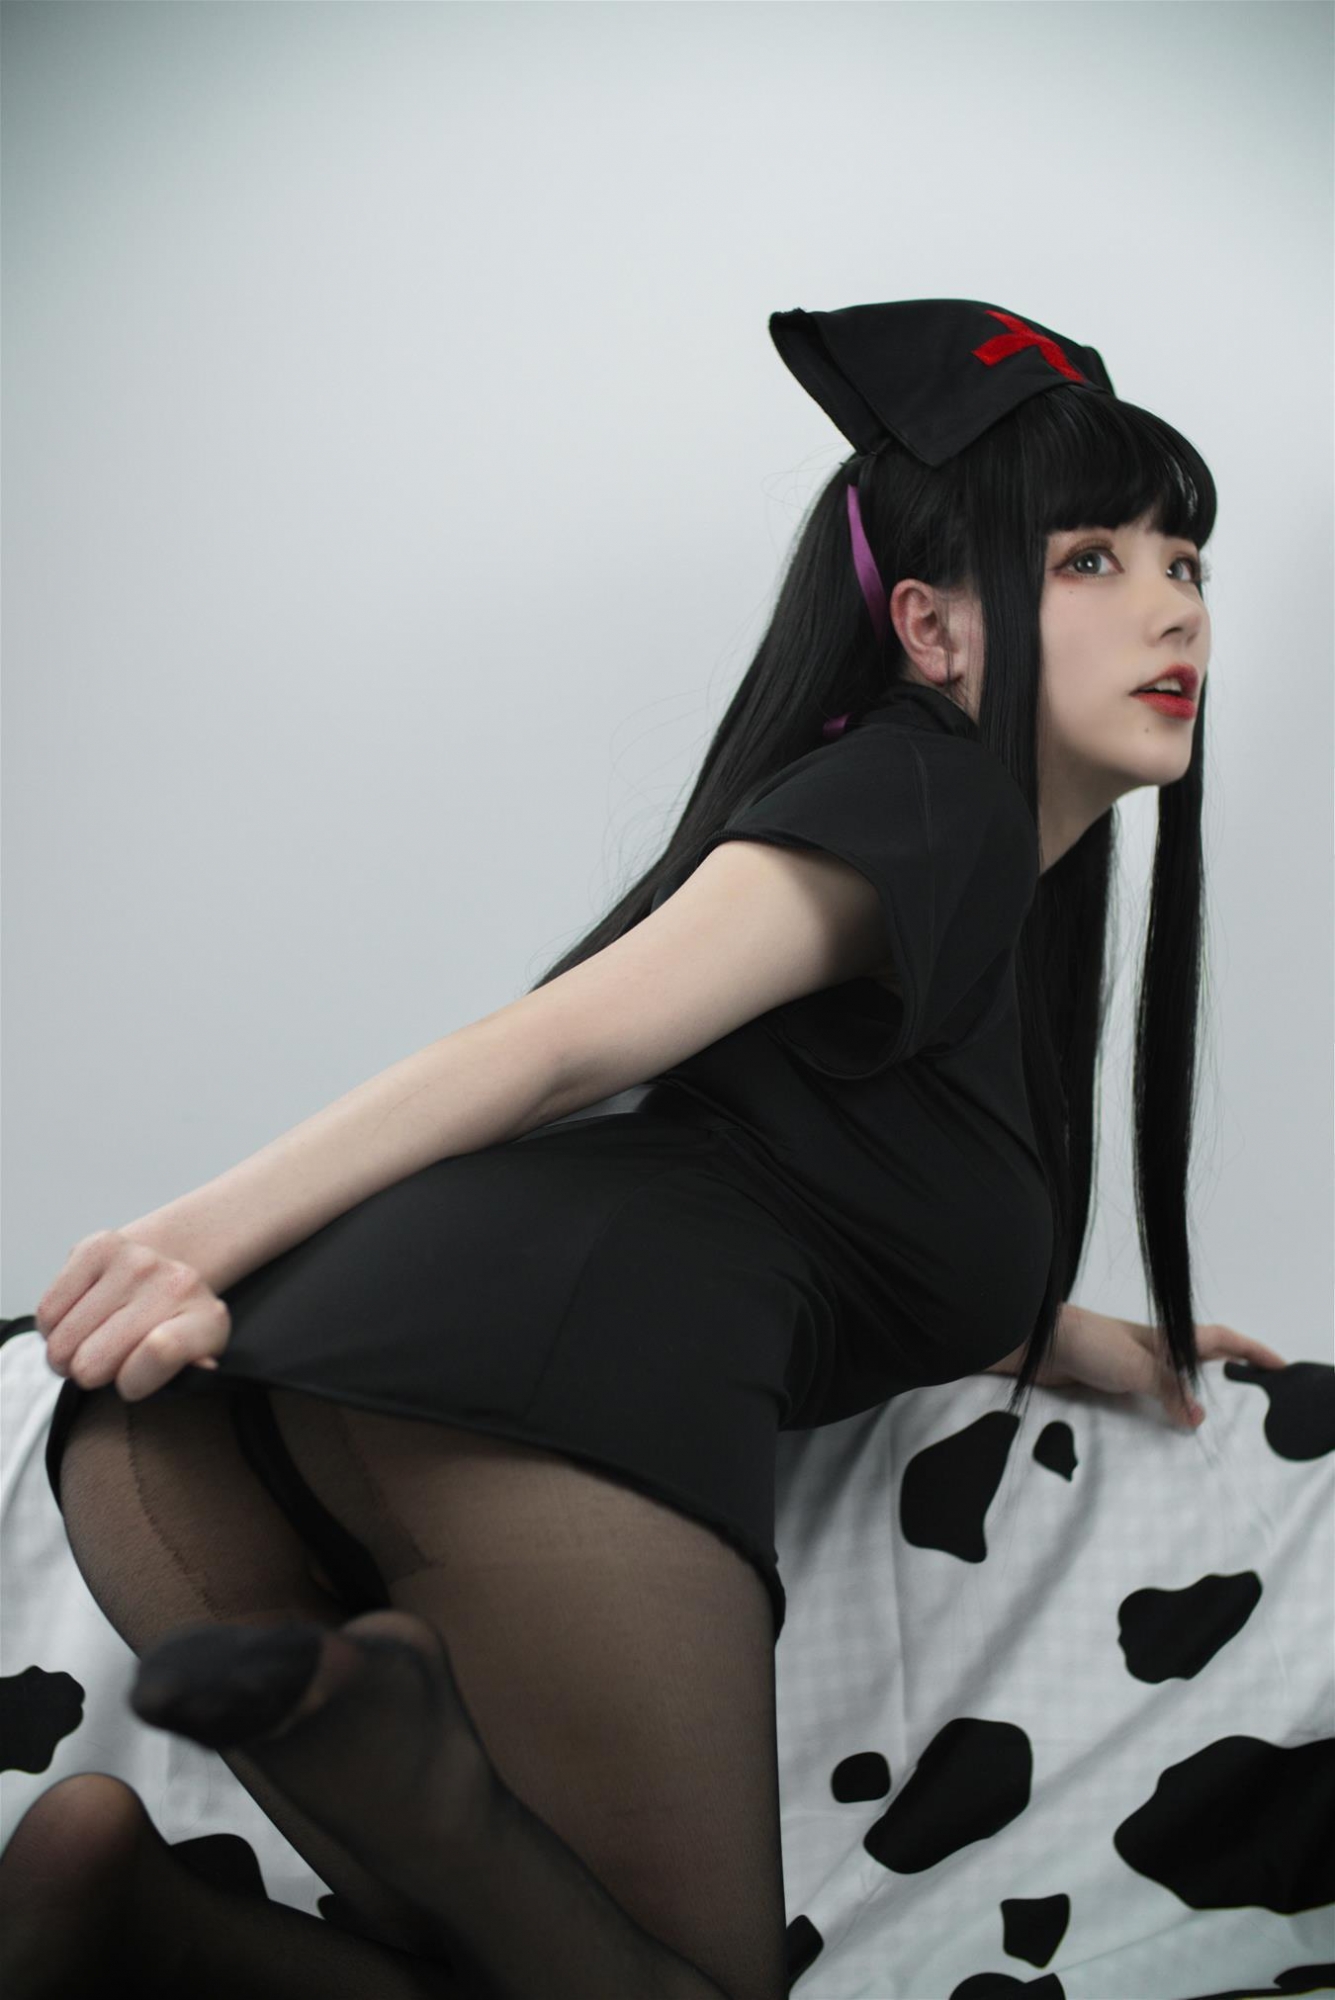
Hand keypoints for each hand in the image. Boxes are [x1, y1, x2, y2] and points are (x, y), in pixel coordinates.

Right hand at [35, 1228, 230, 1402]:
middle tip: (104, 1360)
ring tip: (91, 1341)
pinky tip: (76, 1321)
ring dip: (67, 1353)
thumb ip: (187, 1372)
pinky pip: (47, 1312)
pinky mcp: (98, 1247)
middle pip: (94, 1362)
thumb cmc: (167, 1331)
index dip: (131, 1382)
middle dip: (89, 1373)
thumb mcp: (189, 1362)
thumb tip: (199, 1368)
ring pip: (63, 1342)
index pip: (162, 1352)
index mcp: (208, 1321)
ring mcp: (137, 1260)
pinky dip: (52, 1328)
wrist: (162, 1277)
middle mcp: (177, 1284)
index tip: (128, 1380)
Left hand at [1050, 1304, 1287, 1427]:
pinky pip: (1144, 1399)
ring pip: (1170, 1383)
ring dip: (1190, 1400)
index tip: (1279, 1365)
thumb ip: (1168, 1389)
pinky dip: (1160, 1411)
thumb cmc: (1087, 1343)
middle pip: (1197, 1362)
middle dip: (1226, 1376)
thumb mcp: (1136, 1367)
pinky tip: (1163, 1431)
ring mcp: (1127, 1366)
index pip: (1218, 1340)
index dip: (1250, 1350)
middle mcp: (1150, 1350)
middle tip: (1253, 1398)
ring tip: (1214, 1426)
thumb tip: (1199, 1417)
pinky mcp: (1106, 1382)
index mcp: (1164, 1339)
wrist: (1033, 1344)